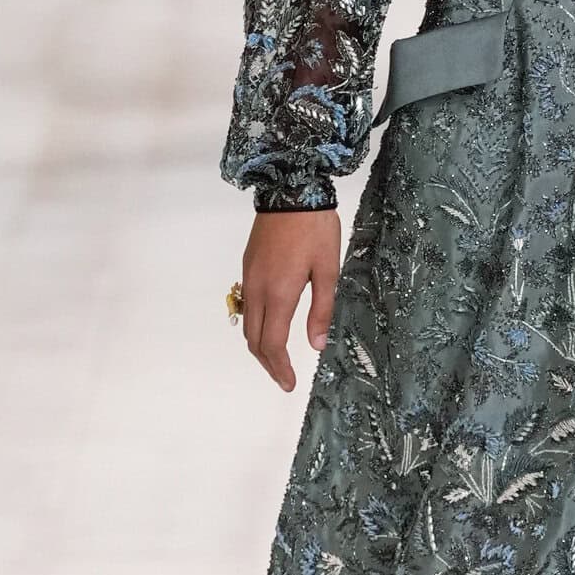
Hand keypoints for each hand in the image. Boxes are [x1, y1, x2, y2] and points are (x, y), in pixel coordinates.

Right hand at [240, 209, 341, 389]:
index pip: (273, 344)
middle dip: (268, 364)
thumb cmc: (315, 229)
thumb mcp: (328, 270)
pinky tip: (271, 326)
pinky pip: (247, 306)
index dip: (280, 368)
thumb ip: (321, 309)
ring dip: (260, 346)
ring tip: (278, 358)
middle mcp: (258, 289)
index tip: (289, 384)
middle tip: (284, 378)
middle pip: (255, 340)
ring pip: (248, 324)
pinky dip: (256, 326)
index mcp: (279, 294)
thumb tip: (316, 345)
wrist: (290, 189)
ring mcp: (249, 278)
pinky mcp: (248, 266)